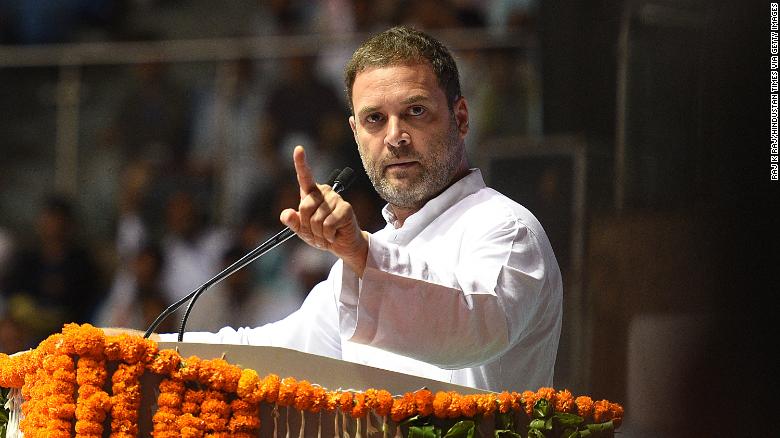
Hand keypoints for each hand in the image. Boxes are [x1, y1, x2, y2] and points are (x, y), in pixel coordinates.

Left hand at [280, 146, 368, 275]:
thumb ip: (293, 222)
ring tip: (326, 233)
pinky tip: (334, 234)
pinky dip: (327, 235)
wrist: (341, 245)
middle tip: (316, 231)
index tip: (298, 148)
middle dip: (306, 225)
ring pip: (316, 219)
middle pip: (304, 206)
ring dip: (318, 233)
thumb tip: (286, 214)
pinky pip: (327, 225)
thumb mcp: (302, 230)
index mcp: (311, 193)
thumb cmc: (321, 234)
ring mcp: (335, 199)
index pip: (305, 176)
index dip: (301, 162)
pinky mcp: (345, 209)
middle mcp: (324, 192)